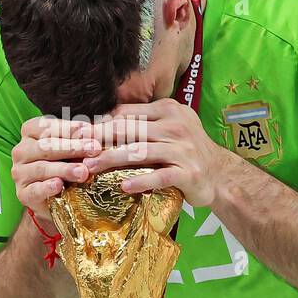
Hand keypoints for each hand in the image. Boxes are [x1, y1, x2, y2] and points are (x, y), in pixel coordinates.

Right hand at [11, 116, 102, 220]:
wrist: (56, 199)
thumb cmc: (65, 164)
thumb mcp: (72, 147)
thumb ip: (79, 138)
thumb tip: (93, 130)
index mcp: (30, 133)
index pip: (46, 127)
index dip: (68, 128)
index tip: (89, 130)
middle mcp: (21, 151)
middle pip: (45, 147)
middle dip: (72, 148)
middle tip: (94, 149)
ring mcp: (20, 173)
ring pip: (41, 168)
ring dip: (64, 169)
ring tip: (83, 171)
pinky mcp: (23, 193)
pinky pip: (34, 190)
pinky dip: (47, 187)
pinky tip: (59, 185)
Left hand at [83, 99, 230, 205]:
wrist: (219, 174)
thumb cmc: (185, 150)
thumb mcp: (167, 128)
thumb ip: (142, 123)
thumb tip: (102, 121)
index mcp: (168, 110)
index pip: (128, 114)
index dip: (102, 123)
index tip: (79, 133)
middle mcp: (176, 126)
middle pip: (130, 131)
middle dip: (101, 140)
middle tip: (78, 149)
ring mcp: (183, 149)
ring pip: (141, 152)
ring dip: (112, 160)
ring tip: (91, 168)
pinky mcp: (188, 173)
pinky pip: (160, 176)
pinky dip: (140, 181)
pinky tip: (123, 187)